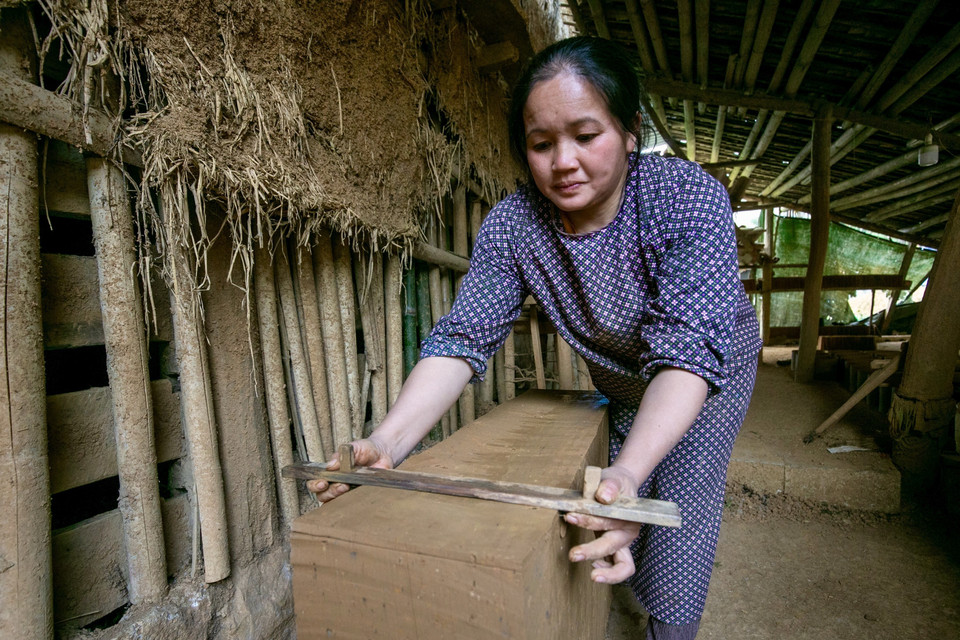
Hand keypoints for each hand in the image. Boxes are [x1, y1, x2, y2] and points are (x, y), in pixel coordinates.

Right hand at [306, 436, 394, 501]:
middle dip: (329, 492)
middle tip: (342, 485)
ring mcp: (346, 492)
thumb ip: (341, 455)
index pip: (315, 481)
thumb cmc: (365, 449)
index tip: (323, 483)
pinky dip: (350, 505)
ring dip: (339, 498)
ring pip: (334, 502)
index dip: (315, 484)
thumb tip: (329, 465)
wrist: (383, 453)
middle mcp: (335, 483)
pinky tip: (356, 499)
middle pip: (322, 495)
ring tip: (349, 488)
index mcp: (330, 471)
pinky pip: (350, 506)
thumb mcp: (353, 447)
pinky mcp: (358, 496)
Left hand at [564, 465, 640, 583]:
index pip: (607, 521)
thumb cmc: (615, 483)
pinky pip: (617, 567)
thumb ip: (609, 485)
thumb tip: (604, 497)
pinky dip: (607, 570)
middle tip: (573, 555)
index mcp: (627, 515)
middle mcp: (627, 532)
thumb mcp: (612, 478)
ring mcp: (623, 543)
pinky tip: (593, 566)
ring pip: (623, 567)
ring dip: (608, 573)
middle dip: (592, 551)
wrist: (623, 487)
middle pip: (612, 547)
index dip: (588, 520)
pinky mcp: (617, 549)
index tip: (570, 516)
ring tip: (592, 576)